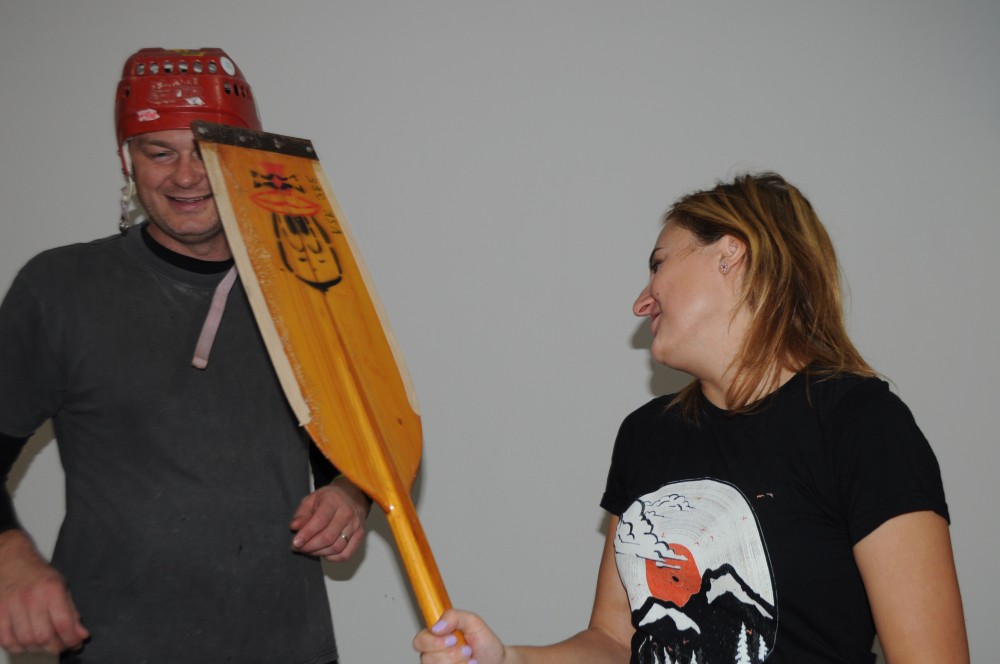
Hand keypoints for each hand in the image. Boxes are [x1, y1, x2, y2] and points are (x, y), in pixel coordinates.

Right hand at [0, 530, 88, 653]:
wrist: (12, 560)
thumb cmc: (38, 574)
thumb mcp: (62, 587)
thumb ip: (72, 612)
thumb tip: (81, 634)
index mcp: (51, 591)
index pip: (64, 624)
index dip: (72, 639)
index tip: (77, 642)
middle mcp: (31, 599)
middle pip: (44, 637)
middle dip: (56, 647)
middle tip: (62, 645)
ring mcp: (11, 607)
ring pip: (25, 642)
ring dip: (38, 649)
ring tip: (46, 644)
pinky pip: (6, 641)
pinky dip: (18, 647)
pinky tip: (27, 642)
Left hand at [290, 477, 369, 561]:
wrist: (353, 495)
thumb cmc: (330, 498)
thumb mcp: (312, 499)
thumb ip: (302, 513)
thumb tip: (295, 527)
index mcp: (334, 500)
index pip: (320, 521)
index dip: (306, 534)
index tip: (295, 543)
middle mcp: (347, 513)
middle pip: (328, 537)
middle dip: (309, 546)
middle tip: (298, 548)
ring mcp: (356, 525)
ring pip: (336, 548)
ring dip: (318, 553)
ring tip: (309, 549)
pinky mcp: (360, 536)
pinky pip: (345, 554)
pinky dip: (331, 558)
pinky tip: (323, 552)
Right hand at [413, 609, 508, 663]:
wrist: (498, 662)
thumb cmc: (485, 643)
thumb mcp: (473, 622)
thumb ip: (453, 617)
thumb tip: (436, 627)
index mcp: (436, 637)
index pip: (419, 641)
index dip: (433, 642)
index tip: (453, 639)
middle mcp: (434, 655)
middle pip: (427, 658)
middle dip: (451, 655)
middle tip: (468, 649)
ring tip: (472, 660)